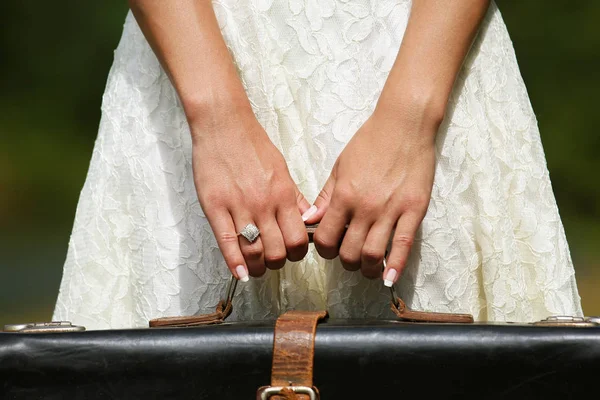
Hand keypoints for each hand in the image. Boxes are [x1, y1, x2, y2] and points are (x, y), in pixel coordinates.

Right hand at [192, 106, 310, 280]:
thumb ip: (295, 197)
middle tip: (273, 261)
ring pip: (253, 251)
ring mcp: (238, 207)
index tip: (293, 254)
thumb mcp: (282, 168)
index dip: (298, 254)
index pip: (299, 239)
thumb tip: (309, 218)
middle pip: (277, 251)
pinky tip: (239, 274)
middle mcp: (264, 204)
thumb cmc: (252, 144)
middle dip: (277, 262)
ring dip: (257, 267)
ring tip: (256, 268)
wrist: (223, 125)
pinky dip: (234, 263)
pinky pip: (226, 242)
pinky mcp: (215, 207)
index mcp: (283, 195)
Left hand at [304, 106, 437, 284]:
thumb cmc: (369, 142)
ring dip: (366, 268)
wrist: (404, 125)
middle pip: (349, 252)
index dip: (323, 249)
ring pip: (373, 254)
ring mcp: (391, 211)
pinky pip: (403, 245)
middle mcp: (365, 207)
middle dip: (345, 261)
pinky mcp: (414, 210)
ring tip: (366, 266)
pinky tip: (389, 278)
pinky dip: (395, 266)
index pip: (325, 238)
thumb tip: (310, 219)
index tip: (328, 247)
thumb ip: (326, 196)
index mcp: (344, 196)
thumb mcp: (340, 166)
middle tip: (348, 257)